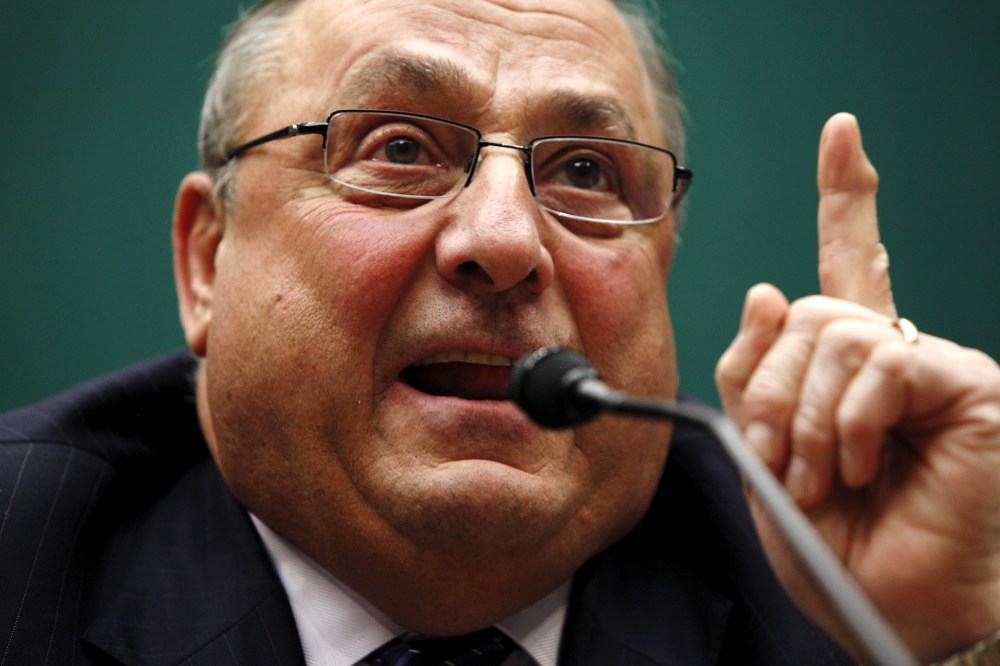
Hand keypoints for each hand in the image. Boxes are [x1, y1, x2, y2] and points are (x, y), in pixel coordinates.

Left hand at [715, 113, 999, 661]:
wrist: (884, 606)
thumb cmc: (833, 539)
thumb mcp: (762, 451)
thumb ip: (755, 372)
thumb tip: (768, 288)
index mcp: (843, 365)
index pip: (847, 262)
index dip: (846, 197)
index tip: (842, 135)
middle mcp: (891, 352)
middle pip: (804, 312)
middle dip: (771, 393)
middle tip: (780, 460)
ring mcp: (931, 364)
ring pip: (835, 333)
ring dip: (807, 416)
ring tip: (823, 475)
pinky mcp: (968, 384)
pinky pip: (883, 361)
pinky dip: (852, 418)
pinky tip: (861, 461)